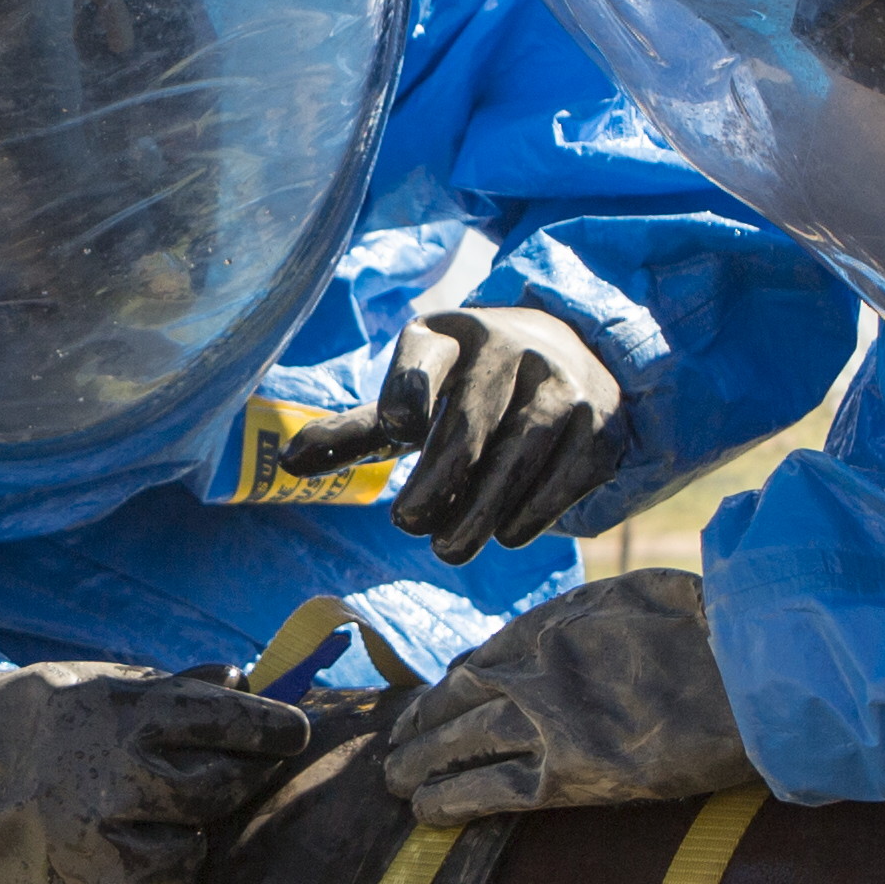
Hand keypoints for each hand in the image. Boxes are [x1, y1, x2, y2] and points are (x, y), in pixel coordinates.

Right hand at [0, 660, 316, 883]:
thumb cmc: (33, 727)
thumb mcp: (95, 686)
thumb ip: (173, 687)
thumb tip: (243, 675)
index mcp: (124, 716)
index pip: (229, 720)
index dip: (272, 727)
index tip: (293, 732)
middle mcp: (117, 782)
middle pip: (220, 791)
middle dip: (234, 783)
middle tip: (226, 776)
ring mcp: (99, 848)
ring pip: (191, 856)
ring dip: (184, 841)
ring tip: (149, 821)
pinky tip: (121, 861)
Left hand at [278, 306, 629, 563]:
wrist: (567, 357)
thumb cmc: (466, 391)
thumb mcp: (412, 399)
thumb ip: (355, 434)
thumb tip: (286, 465)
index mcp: (452, 335)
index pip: (426, 355)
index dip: (411, 389)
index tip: (397, 431)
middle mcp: (511, 348)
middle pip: (474, 415)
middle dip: (441, 475)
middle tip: (407, 524)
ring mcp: (561, 382)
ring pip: (524, 447)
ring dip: (485, 504)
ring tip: (448, 548)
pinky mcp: (598, 421)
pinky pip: (568, 469)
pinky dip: (537, 507)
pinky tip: (508, 534)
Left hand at [384, 567, 760, 822]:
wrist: (748, 670)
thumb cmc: (709, 629)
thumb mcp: (635, 597)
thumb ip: (589, 619)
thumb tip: (566, 636)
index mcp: (554, 623)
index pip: (485, 655)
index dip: (454, 682)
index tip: (437, 697)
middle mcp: (538, 667)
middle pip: (461, 698)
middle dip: (424, 723)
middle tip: (396, 743)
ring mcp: (548, 721)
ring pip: (463, 744)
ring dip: (423, 762)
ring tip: (395, 780)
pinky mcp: (571, 774)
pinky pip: (494, 791)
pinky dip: (455, 800)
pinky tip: (427, 813)